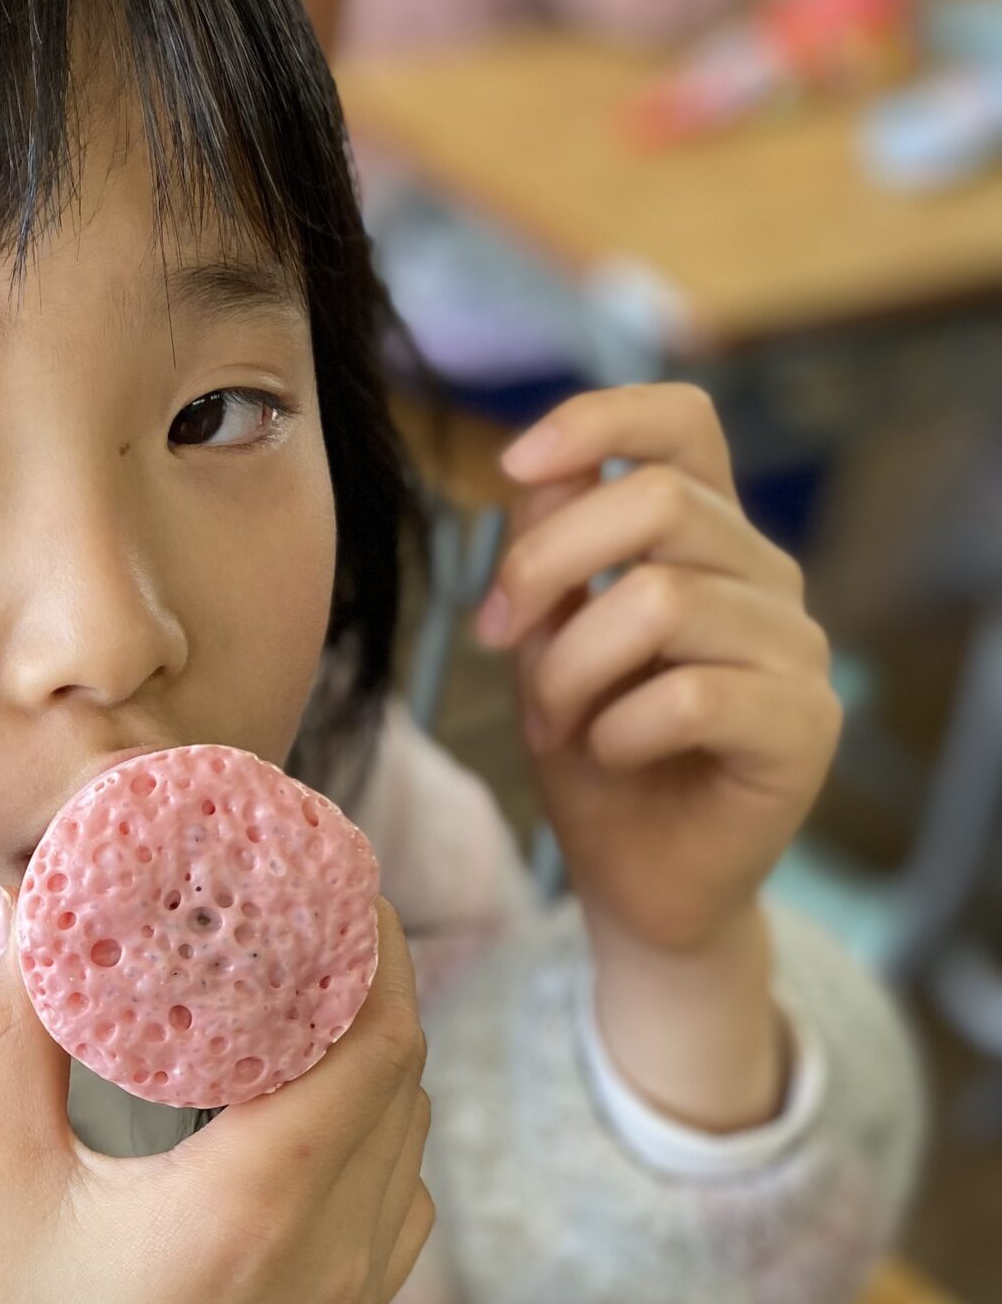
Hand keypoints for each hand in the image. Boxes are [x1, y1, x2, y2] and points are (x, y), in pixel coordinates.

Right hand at [0, 895, 432, 1303]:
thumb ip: (21, 1034)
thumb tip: (31, 902)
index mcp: (255, 1208)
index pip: (376, 1029)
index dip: (372, 929)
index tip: (330, 855)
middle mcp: (330, 1259)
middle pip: (406, 1072)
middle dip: (372, 972)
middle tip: (308, 900)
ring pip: (410, 1142)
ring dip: (375, 1053)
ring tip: (301, 992)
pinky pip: (396, 1210)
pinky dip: (372, 1135)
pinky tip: (295, 1114)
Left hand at [475, 383, 841, 960]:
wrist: (640, 884)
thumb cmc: (595, 757)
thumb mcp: (547, 644)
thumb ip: (550, 557)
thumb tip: (536, 469)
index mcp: (709, 539)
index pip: (684, 423)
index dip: (601, 419)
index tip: (511, 460)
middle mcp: (765, 578)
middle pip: (658, 502)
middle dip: (545, 565)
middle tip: (498, 640)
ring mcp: (797, 650)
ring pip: (664, 601)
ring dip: (572, 667)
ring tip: (556, 722)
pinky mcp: (805, 728)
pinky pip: (692, 696)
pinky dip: (620, 729)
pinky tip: (611, 754)